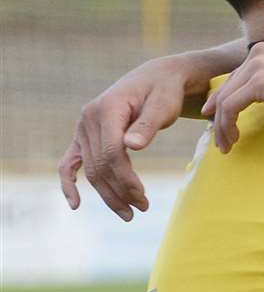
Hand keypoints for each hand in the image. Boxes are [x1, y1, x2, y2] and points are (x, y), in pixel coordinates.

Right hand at [58, 55, 190, 219]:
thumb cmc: (165, 91)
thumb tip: (132, 146)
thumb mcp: (164, 104)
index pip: (111, 153)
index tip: (143, 199)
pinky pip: (70, 162)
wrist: (157, 78)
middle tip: (142, 209)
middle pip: (100, 165)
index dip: (125, 179)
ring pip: (90, 169)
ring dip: (107, 193)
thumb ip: (148, 124)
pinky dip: (69, 182)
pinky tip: (75, 204)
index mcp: (107, 108)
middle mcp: (89, 118)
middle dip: (120, 191)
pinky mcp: (84, 135)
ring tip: (129, 213)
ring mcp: (83, 127)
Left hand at [202, 40, 263, 152]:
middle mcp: (261, 51)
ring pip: (225, 98)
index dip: (229, 96)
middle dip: (219, 112)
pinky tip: (231, 140)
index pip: (241, 73)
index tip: (223, 116)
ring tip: (225, 145)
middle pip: (229, 85)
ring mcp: (259, 66)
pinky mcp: (259, 83)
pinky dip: (226, 126)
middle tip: (220, 134)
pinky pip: (230, 107)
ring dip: (221, 125)